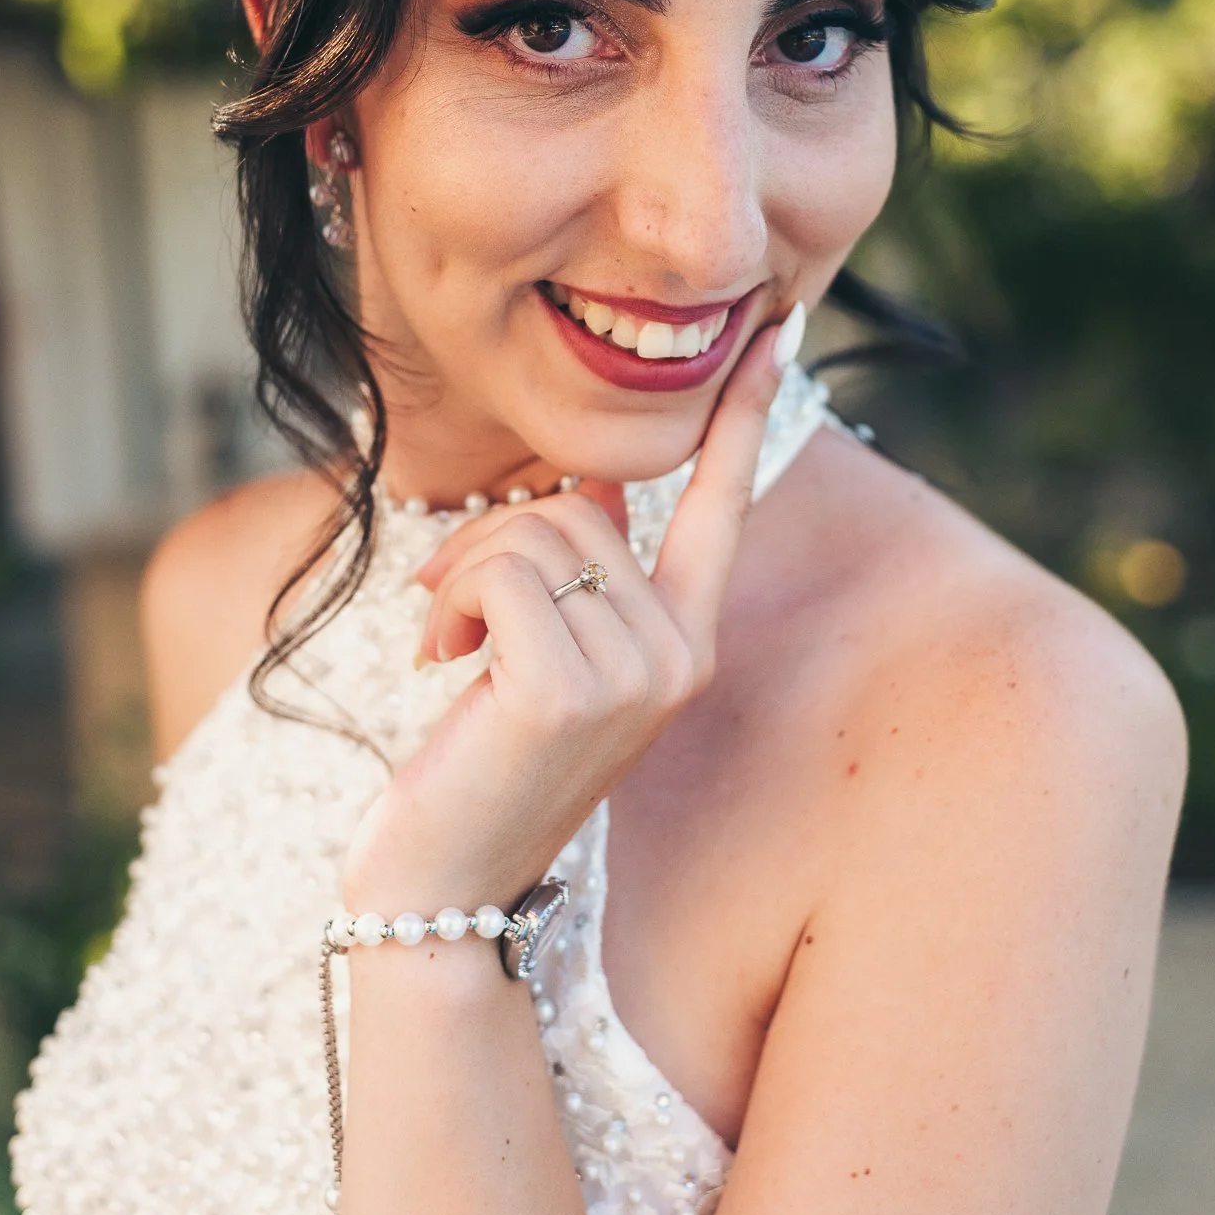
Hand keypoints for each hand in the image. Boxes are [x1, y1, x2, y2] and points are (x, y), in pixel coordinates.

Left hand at [341, 316, 794, 914]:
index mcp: (685, 640)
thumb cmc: (487, 760)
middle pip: (580, 504)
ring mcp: (635, 676)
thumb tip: (590, 480)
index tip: (774, 333)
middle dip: (495, 538)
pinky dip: (452, 599)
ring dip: (466, 572)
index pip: (721, 504)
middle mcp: (681, 654)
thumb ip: (583, 570)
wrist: (444, 882)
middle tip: (456, 611)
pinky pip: (501, 572)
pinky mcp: (568, 690)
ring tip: (451, 644)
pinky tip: (441, 664)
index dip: (742, 414)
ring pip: (537, 529)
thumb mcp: (548, 654)